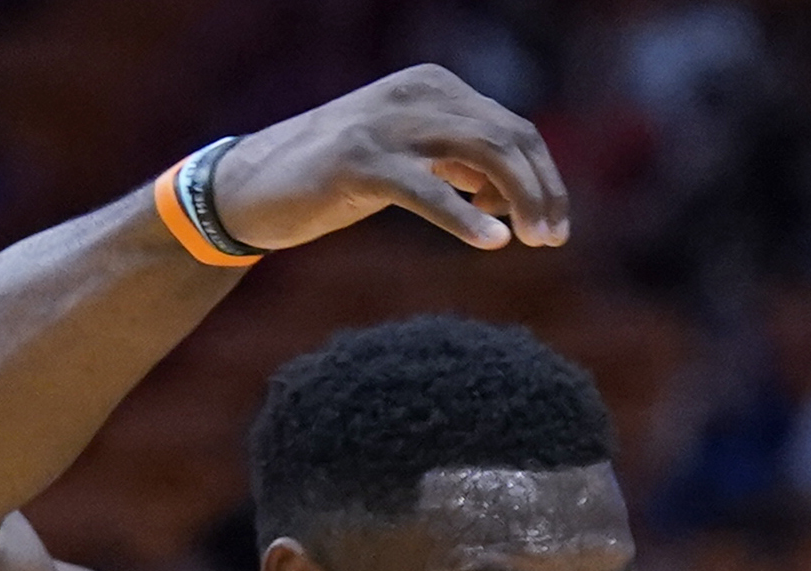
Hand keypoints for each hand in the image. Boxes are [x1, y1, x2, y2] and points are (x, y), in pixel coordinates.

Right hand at [208, 67, 568, 253]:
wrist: (252, 186)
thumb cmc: (337, 179)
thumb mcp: (410, 159)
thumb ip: (459, 163)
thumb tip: (510, 192)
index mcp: (432, 86)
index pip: (513, 128)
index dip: (546, 178)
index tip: (557, 226)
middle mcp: (412, 94)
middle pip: (506, 138)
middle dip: (541, 191)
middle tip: (552, 240)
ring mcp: (385, 124)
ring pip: (481, 154)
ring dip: (518, 201)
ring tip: (530, 243)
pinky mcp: (358, 162)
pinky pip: (429, 189)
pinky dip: (466, 217)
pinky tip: (492, 242)